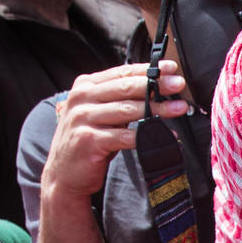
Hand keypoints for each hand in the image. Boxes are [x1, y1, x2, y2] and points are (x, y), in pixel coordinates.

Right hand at [40, 62, 189, 202]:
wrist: (63, 174)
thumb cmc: (89, 141)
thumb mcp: (99, 113)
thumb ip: (118, 99)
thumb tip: (155, 88)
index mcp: (85, 86)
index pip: (121, 72)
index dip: (147, 69)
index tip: (170, 68)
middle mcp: (82, 99)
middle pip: (126, 88)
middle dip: (156, 85)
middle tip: (178, 84)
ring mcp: (83, 119)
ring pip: (127, 110)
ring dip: (156, 109)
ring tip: (178, 108)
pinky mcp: (88, 141)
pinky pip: (124, 136)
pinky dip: (147, 136)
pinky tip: (164, 135)